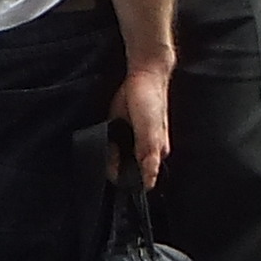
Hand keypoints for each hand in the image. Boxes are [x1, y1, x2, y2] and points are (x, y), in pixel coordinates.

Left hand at [114, 63, 173, 190]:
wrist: (142, 77)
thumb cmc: (152, 103)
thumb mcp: (151, 133)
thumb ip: (148, 158)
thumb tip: (149, 183)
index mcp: (156, 153)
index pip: (139, 178)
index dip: (126, 180)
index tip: (114, 178)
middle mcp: (144, 149)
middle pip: (125, 168)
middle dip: (115, 167)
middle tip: (113, 148)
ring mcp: (131, 140)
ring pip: (115, 158)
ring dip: (108, 156)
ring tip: (111, 138)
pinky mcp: (119, 130)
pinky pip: (109, 144)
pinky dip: (105, 144)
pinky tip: (105, 136)